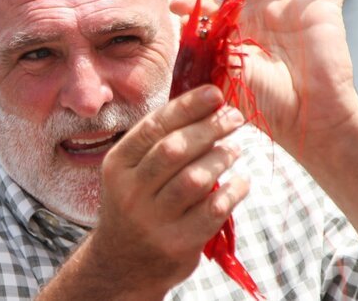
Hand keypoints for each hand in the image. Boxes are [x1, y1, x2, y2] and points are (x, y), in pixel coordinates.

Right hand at [88, 85, 247, 295]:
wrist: (123, 263)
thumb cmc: (137, 204)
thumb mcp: (132, 172)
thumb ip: (159, 142)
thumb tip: (206, 103)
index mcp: (117, 165)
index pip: (154, 127)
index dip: (187, 107)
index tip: (215, 93)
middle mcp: (130, 192)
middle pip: (174, 149)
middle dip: (209, 128)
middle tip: (234, 118)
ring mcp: (153, 220)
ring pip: (195, 179)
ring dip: (221, 158)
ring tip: (235, 149)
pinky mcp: (177, 244)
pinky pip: (213, 210)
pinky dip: (233, 192)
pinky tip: (241, 182)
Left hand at [171, 0, 357, 156]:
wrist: (305, 120)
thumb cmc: (263, 104)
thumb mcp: (225, 70)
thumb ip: (204, 42)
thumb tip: (177, 13)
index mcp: (241, 28)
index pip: (216, 1)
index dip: (195, 1)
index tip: (174, 6)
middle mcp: (267, 12)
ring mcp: (296, 8)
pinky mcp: (325, 12)